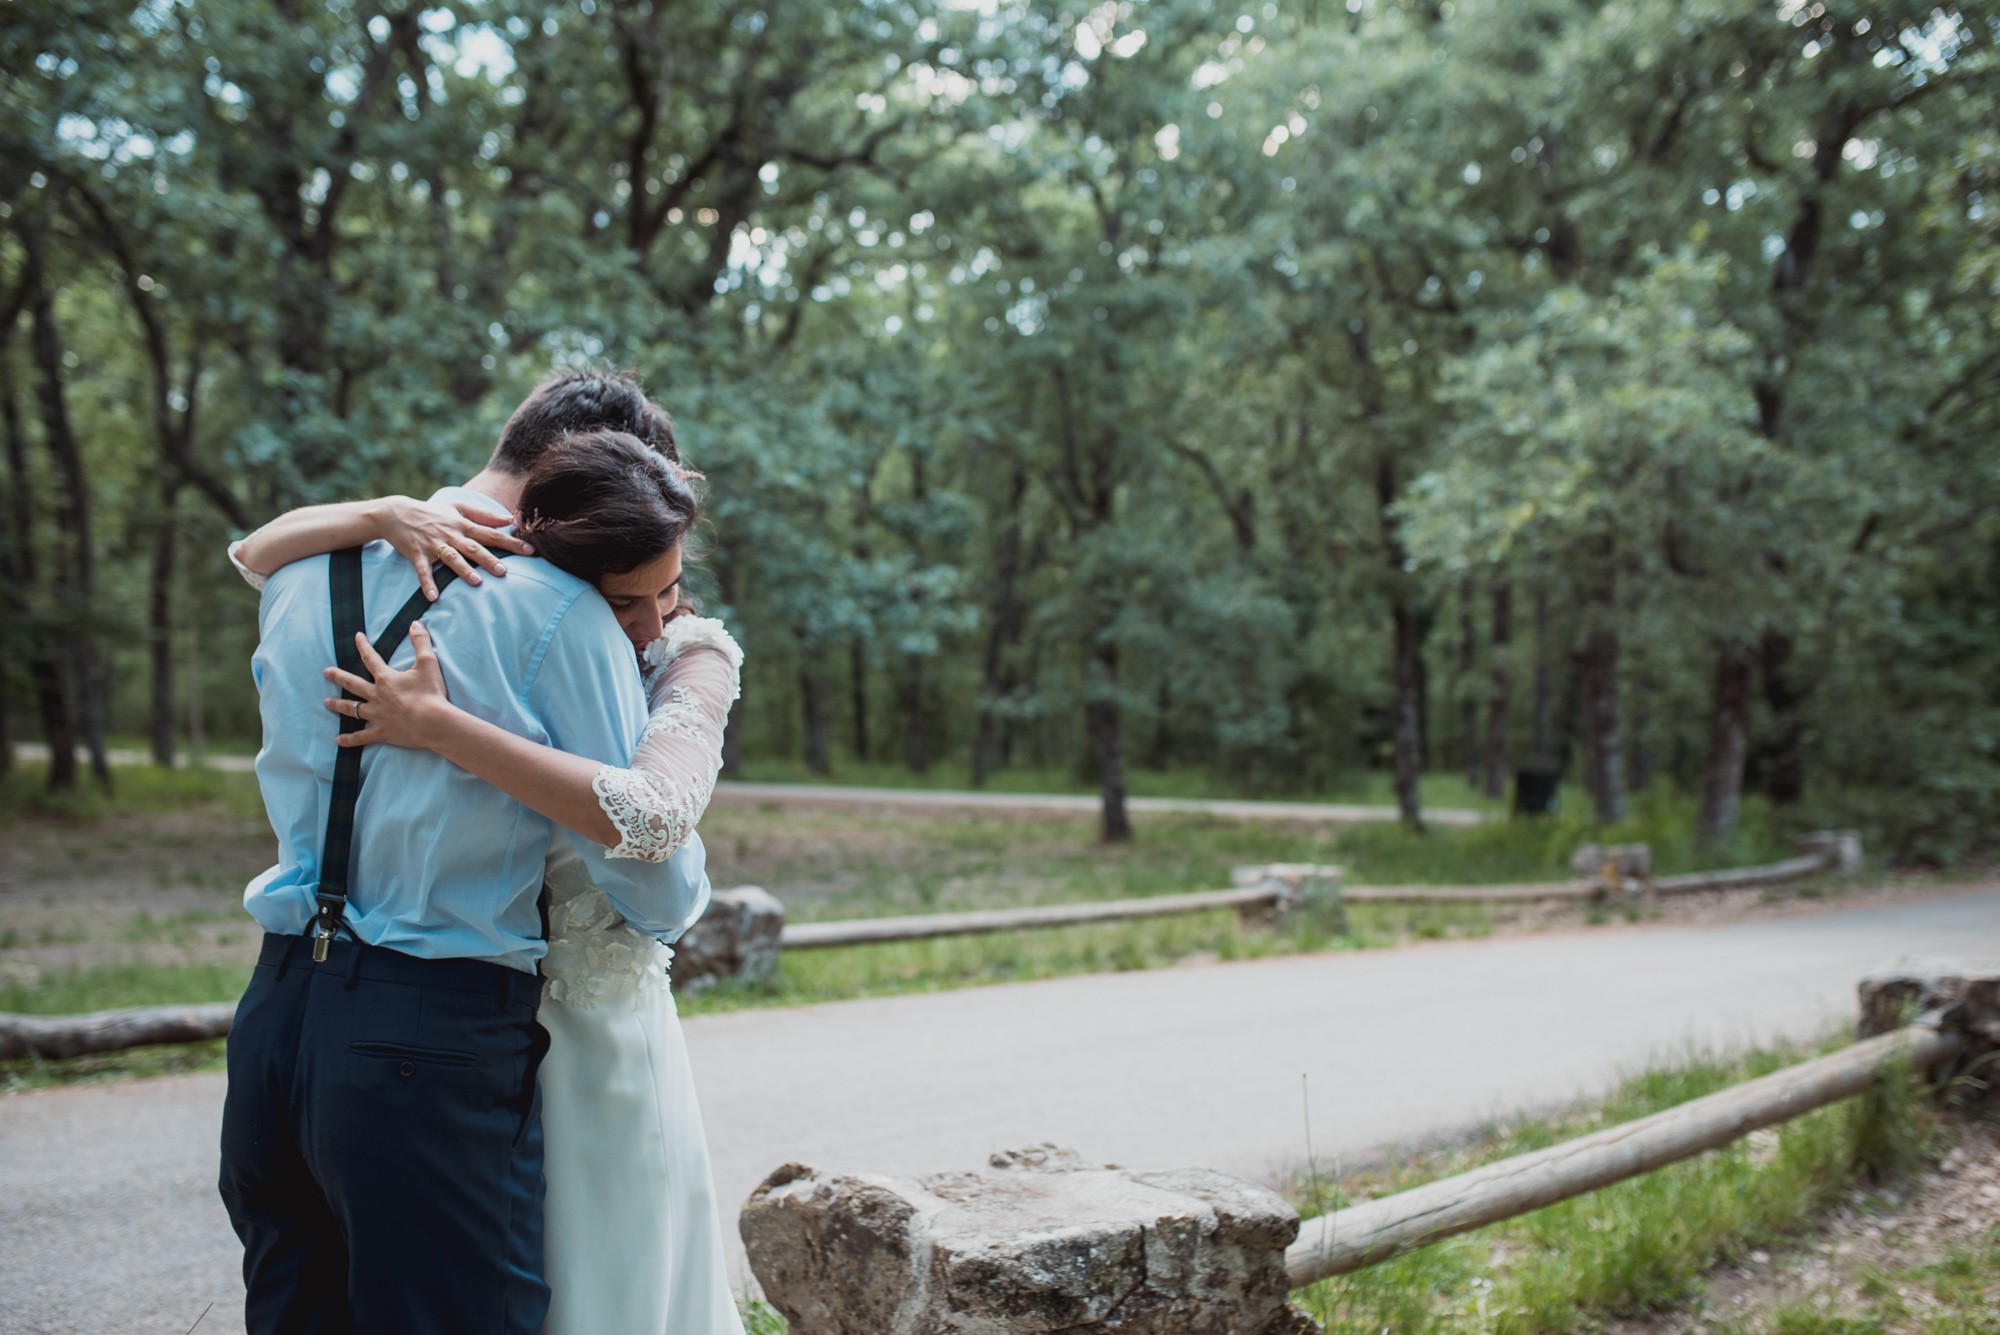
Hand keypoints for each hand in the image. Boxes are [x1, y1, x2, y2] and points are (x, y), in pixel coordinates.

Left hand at [322, 623, 455, 750]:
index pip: (370, 658)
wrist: (433, 722)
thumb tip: (415, 623)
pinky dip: (349, 739)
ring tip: (326, 702)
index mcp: (385, 679)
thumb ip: (420, 642)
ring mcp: (377, 715)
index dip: (363, 645)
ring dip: (338, 705)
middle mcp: (376, 696)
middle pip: (353, 684)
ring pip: (352, 709)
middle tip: (326, 672)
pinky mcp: (382, 732)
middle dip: (338, 676)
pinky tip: (338, 740)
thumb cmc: (431, 693)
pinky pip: (361, 736)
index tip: (357, 636)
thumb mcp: (428, 663)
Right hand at [373, 496, 534, 600]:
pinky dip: (427, 583)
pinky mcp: (417, 554)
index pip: (491, 534)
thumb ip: (483, 515)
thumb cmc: (431, 512)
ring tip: (476, 582)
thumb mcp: (458, 508)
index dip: (511, 542)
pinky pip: (423, 571)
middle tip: (504, 572)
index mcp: (463, 525)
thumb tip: (509, 519)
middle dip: (489, 559)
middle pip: (473, 547)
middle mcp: (450, 535)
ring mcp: (433, 545)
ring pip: (451, 558)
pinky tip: (433, 597)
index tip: (530, 550)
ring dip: (463, 570)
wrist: (396, 513)